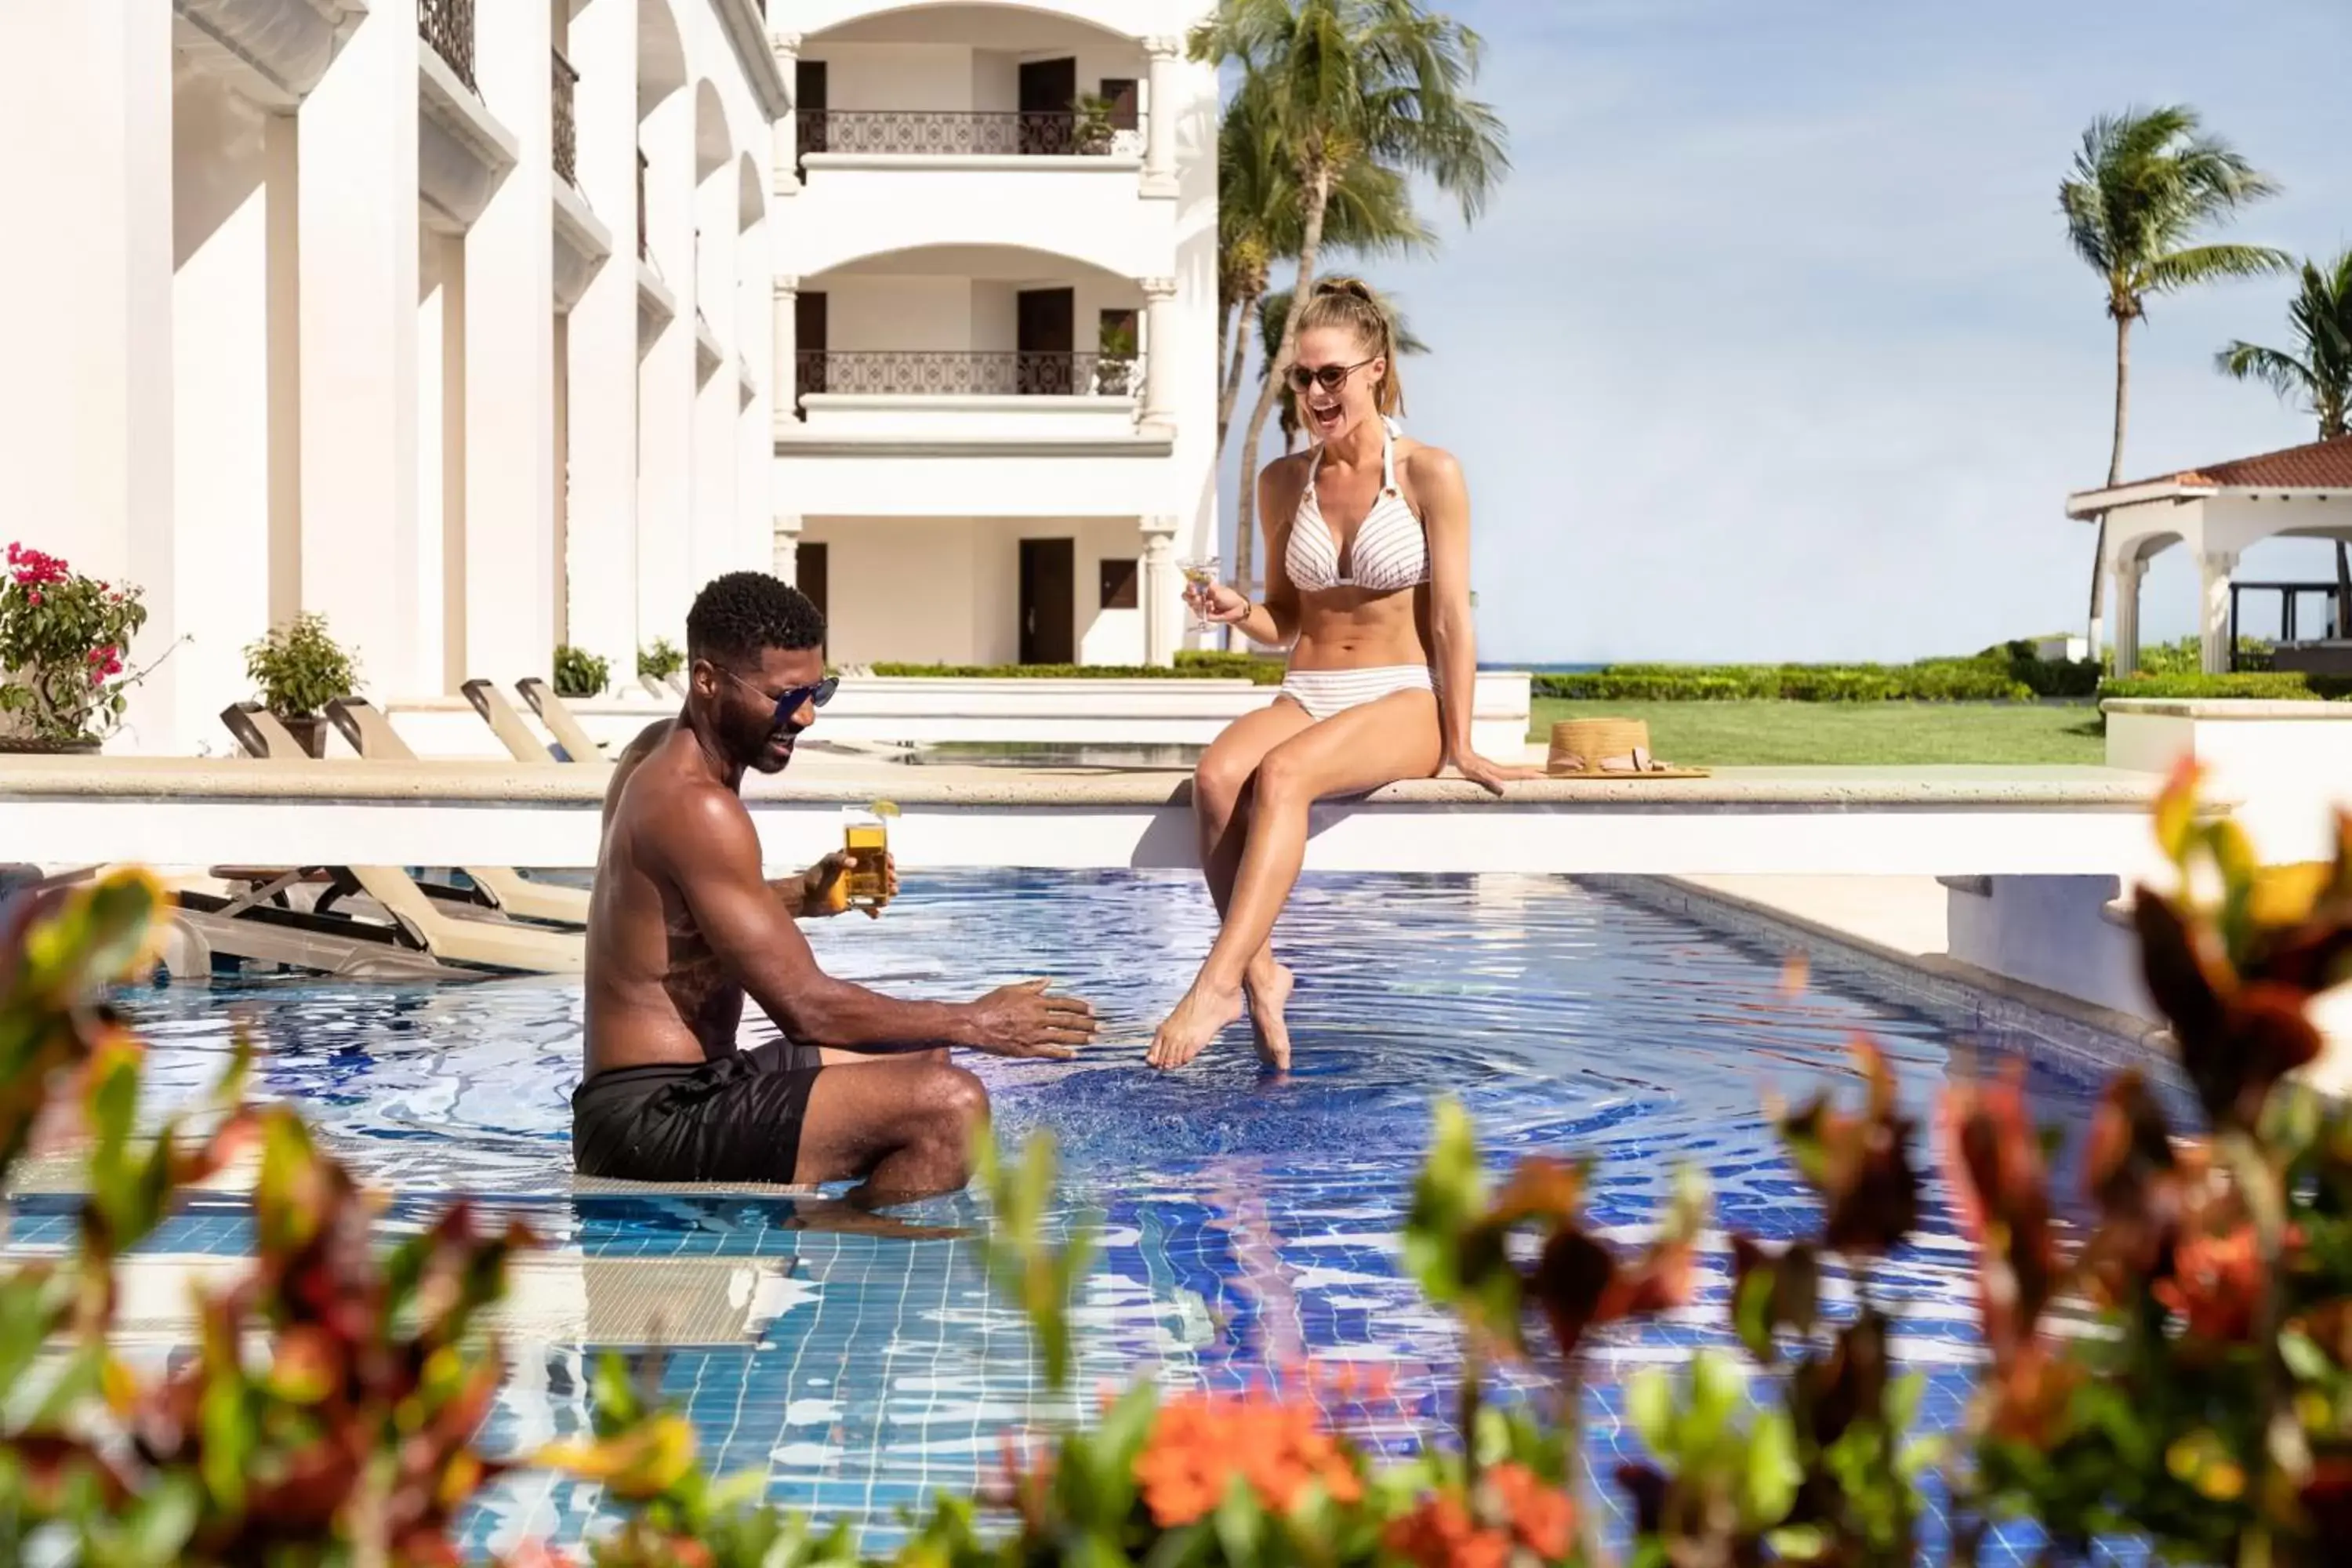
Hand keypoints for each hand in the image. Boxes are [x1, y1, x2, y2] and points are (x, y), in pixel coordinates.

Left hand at [798, 850, 896, 918]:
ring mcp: (856, 889)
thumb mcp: (826, 864)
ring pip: (878, 890)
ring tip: (892, 894)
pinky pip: (868, 906)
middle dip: (890, 876)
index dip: (885, 858)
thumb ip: (838, 860)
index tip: (890, 862)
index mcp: (852, 860)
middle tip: (892, 880)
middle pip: (880, 873)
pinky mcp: (853, 902)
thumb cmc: (814, 877)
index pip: (874, 856)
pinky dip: (874, 910)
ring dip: (888, 892)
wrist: (804, 898)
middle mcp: (857, 874)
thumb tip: (854, 862)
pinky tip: (876, 914)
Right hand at [965, 978, 1098, 1059]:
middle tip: (1100, 1027)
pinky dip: (1062, 1053)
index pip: (1064, 1004)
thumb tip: (1049, 981)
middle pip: (1067, 1021)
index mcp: (1035, 1002)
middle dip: (1086, 1024)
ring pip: (1062, 1037)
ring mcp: (1033, 1035)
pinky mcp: (1026, 1049)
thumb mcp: (1011, 989)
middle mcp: (1038, 1018)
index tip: (1093, 1010)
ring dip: (1079, 1038)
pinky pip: (1049, 1052)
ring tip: (1092, 1040)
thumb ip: (1032, 986)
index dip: (1080, 1007)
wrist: (974, 1024)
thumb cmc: (990, 1004)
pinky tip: (1074, 1054)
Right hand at [1184, 580, 1252, 624]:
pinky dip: (1206, 609)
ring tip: (1209, 602)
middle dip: (1190, 596)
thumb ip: (1205, 586)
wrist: (1237, 609)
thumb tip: (1195, 580)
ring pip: (1192, 605)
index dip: (1189, 586)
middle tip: (1196, 595)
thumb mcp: (1217, 589)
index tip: (1192, 587)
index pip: (1190, 586)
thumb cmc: (1228, 596)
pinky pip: (1199, 613)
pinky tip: (1212, 607)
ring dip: (1199, 603)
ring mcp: (1200, 607)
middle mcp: (1198, 597)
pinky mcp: (1204, 615)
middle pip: (1186, 596)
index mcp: (1201, 589)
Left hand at [1448, 749, 1541, 796]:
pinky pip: (1506, 774)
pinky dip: (1515, 775)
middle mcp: (1499, 771)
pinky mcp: (1491, 771)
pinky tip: (1514, 778)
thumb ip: (1489, 779)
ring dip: (1525, 775)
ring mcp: (1496, 771)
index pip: (1518, 774)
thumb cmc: (1467, 764)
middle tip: (1545, 777)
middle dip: (1532, 775)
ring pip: (1514, 773)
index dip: (1531, 776)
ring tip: (1535, 777)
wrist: (1460, 754)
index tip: (1543, 777)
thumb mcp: (1477, 773)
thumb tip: (1503, 786)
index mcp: (1499, 773)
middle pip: (1519, 773)